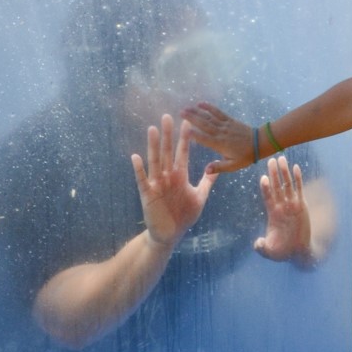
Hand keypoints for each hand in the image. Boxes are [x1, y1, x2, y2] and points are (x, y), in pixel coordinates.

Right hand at [131, 114, 215, 246]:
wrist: (170, 235)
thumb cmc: (184, 216)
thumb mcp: (199, 197)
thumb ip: (207, 182)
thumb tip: (216, 169)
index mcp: (180, 175)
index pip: (183, 153)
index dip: (185, 139)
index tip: (188, 123)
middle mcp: (168, 176)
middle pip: (168, 152)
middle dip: (168, 135)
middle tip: (167, 116)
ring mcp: (157, 184)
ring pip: (155, 161)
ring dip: (153, 146)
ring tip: (152, 129)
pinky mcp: (147, 194)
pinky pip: (142, 180)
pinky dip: (139, 169)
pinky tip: (135, 157)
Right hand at [183, 101, 256, 172]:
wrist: (259, 143)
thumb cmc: (245, 156)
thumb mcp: (233, 166)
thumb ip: (219, 167)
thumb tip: (206, 170)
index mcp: (220, 145)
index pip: (205, 139)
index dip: (194, 135)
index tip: (184, 130)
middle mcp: (221, 133)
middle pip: (204, 124)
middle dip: (192, 118)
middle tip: (180, 113)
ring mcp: (225, 125)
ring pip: (209, 117)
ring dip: (197, 112)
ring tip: (186, 108)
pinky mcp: (229, 120)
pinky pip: (218, 112)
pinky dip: (209, 107)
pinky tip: (201, 103)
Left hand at [254, 156, 311, 264]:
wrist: (297, 251)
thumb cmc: (283, 251)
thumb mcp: (270, 251)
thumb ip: (262, 247)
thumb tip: (257, 243)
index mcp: (272, 213)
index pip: (267, 197)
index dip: (266, 188)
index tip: (263, 178)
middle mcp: (281, 206)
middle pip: (276, 186)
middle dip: (273, 174)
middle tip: (270, 160)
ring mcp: (291, 204)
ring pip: (287, 185)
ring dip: (284, 172)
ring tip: (281, 158)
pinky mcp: (302, 205)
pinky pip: (299, 189)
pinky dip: (297, 178)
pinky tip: (296, 167)